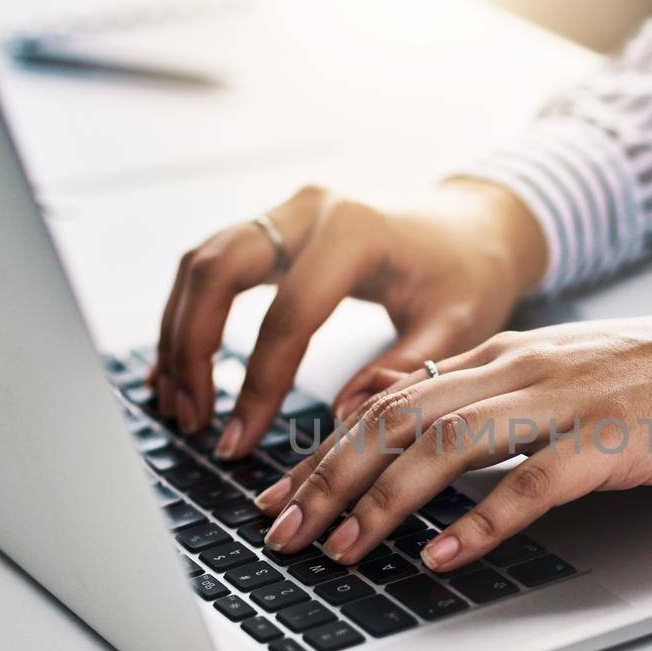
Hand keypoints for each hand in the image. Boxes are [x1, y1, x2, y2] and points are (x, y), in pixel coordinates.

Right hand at [148, 179, 547, 457]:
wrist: (473, 226)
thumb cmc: (469, 275)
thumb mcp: (457, 326)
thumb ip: (405, 371)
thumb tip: (343, 421)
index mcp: (356, 231)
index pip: (288, 316)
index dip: (258, 384)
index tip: (240, 441)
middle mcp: (310, 209)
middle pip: (217, 271)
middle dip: (191, 350)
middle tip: (191, 420)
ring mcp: (286, 211)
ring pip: (201, 264)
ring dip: (178, 334)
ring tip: (178, 405)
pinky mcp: (275, 226)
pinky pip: (212, 265)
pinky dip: (187, 313)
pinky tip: (177, 368)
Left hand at [254, 297, 651, 570]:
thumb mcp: (556, 371)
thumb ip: (484, 393)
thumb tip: (404, 423)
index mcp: (501, 355)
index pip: (387, 401)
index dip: (323, 453)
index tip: (278, 496)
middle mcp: (520, 370)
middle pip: (398, 420)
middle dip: (328, 479)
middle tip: (283, 532)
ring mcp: (565, 401)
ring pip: (448, 444)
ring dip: (384, 500)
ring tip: (341, 549)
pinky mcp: (611, 439)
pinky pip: (533, 483)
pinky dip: (481, 522)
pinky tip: (443, 556)